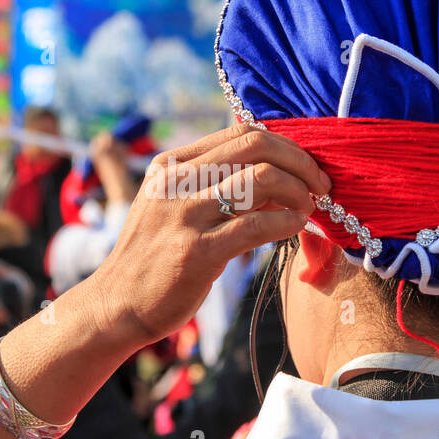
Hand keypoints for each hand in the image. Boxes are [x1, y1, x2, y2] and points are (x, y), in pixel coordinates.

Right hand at [87, 124, 329, 345]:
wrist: (118, 304)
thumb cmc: (154, 257)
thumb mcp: (173, 207)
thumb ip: (215, 187)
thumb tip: (278, 177)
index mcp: (171, 165)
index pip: (241, 133)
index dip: (284, 146)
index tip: (305, 169)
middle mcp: (176, 182)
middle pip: (255, 146)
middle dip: (299, 162)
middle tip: (320, 186)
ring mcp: (185, 216)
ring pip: (260, 179)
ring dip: (298, 191)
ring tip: (309, 209)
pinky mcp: (197, 252)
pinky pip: (256, 226)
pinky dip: (287, 222)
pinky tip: (296, 227)